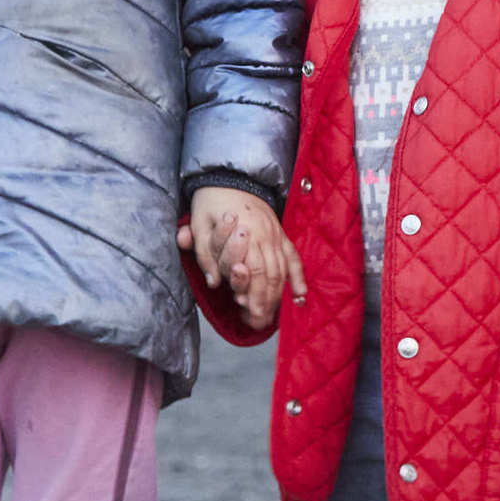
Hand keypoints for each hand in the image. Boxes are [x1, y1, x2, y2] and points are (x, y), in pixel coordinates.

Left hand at [181, 186, 305, 329]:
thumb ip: (205, 253)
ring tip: (271, 316)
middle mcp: (264, 234)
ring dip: (278, 295)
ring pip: (282, 269)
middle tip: (258, 322)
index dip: (251, 292)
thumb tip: (213, 282)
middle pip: (270, 274)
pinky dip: (298, 277)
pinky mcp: (281, 234)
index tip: (245, 310)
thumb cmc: (211, 204)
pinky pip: (294, 257)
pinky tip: (300, 296)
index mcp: (244, 231)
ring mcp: (275, 234)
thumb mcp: (199, 224)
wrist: (229, 178)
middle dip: (265, 301)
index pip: (253, 269)